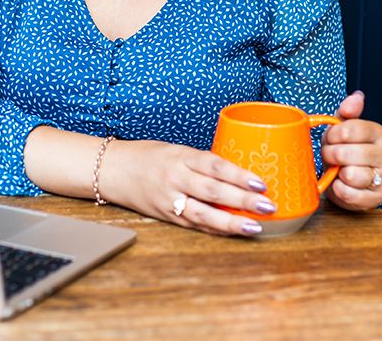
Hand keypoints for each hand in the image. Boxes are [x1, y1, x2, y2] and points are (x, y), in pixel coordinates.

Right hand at [102, 139, 274, 235]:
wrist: (113, 170)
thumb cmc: (147, 155)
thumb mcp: (176, 149)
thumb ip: (201, 162)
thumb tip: (236, 171)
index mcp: (180, 156)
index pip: (214, 165)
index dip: (238, 175)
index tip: (260, 183)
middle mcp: (175, 178)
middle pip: (213, 191)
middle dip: (242, 200)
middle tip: (268, 206)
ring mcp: (170, 199)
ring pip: (204, 214)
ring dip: (232, 222)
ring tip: (255, 227)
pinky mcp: (166, 216)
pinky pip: (194, 224)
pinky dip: (215, 229)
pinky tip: (233, 232)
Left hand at [321, 91, 381, 210]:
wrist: (349, 180)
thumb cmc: (345, 150)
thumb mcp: (343, 129)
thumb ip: (347, 112)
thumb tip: (356, 97)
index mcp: (377, 133)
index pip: (349, 129)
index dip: (331, 135)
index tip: (330, 139)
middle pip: (346, 153)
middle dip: (330, 155)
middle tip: (330, 156)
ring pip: (350, 174)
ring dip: (336, 173)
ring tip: (338, 169)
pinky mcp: (377, 197)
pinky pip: (350, 193)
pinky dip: (339, 189)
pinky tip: (341, 183)